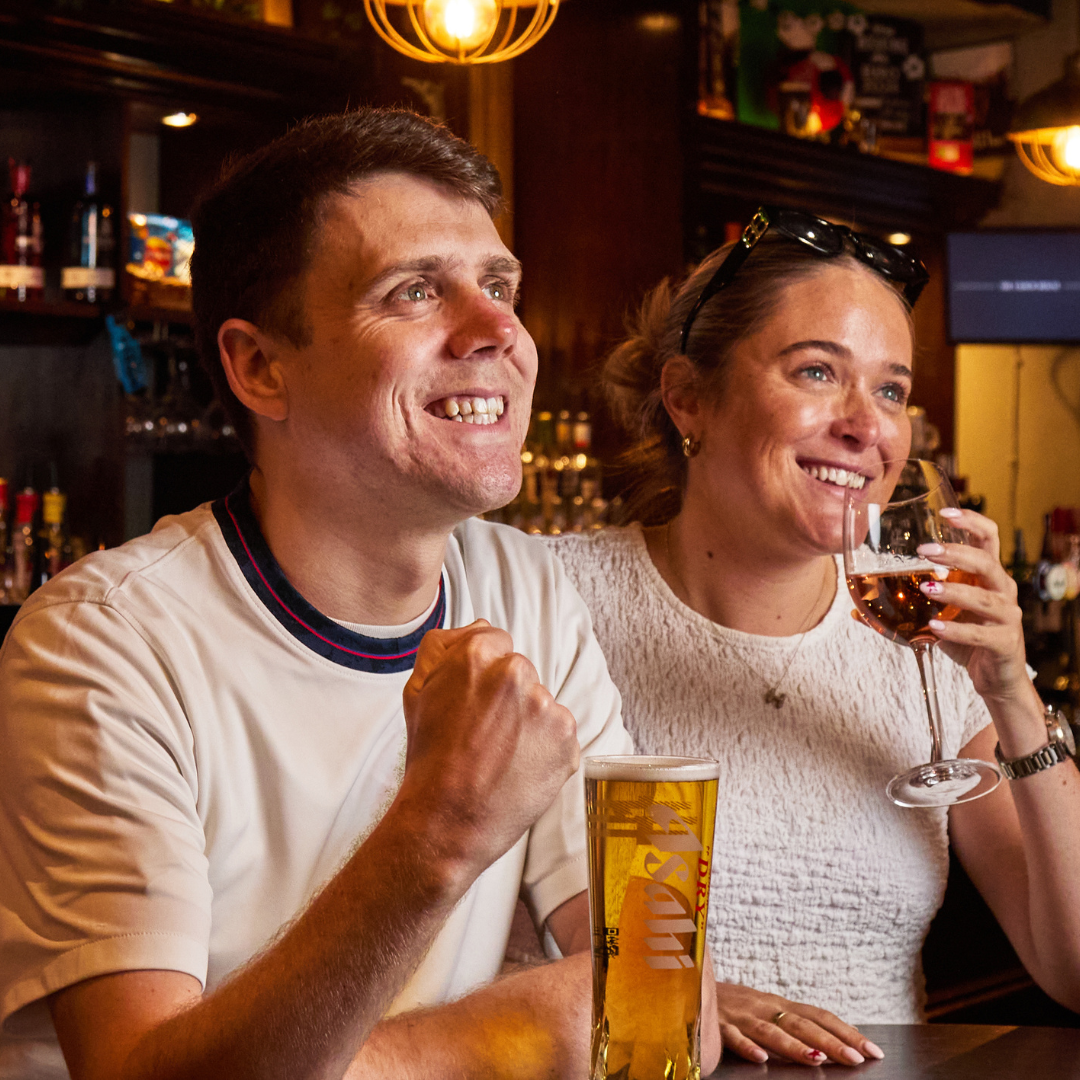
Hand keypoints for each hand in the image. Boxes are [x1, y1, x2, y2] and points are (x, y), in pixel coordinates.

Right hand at [399, 620, 579, 879]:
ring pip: (540, 703)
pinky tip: (518, 770)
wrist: (446, 822)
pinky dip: (545, 750)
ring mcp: (545, 705)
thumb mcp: (417, 692)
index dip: (483, 675)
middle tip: (483, 735)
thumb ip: (443, 648)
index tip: (474, 703)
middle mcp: (515, 672)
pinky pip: (559, 734)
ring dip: (527, 724)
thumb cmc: (429, 759)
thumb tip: (478, 627)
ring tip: (499, 757)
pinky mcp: (567, 737)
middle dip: (507, 698)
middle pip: (520, 672)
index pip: (495, 642)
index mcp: (475, 655)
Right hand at [713, 984, 882, 1065]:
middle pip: (802, 1024)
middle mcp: (765, 1007)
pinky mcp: (719, 1025)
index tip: (872, 1051)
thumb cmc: (734, 1005)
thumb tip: (834, 1040)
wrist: (691, 982)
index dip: (846, 1031)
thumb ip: (794, 1023)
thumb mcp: (767, 1010)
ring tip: (818, 1060)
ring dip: (795, 1046)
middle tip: (856, 1058)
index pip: (819, 1016)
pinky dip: (747, 1047)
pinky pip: (733, 1037)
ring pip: (772, 1031)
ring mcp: (742, 1016)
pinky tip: (760, 1059)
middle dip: (831, 1042)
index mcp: (780, 1004)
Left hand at [915, 508, 1029, 705]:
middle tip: (924, 551)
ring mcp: (1007, 616)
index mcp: (987, 575)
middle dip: (955, 554)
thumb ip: (903, 608)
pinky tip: (934, 626)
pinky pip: (981, 634)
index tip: (944, 512)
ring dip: (955, 591)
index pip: (989, 537)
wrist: (996, 676)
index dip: (972, 520)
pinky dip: (956, 630)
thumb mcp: (936, 616)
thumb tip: (854, 611)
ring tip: (927, 589)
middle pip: (986, 561)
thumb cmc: (967, 637)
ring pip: (985, 597)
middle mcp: (1001, 590)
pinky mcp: (1005, 643)